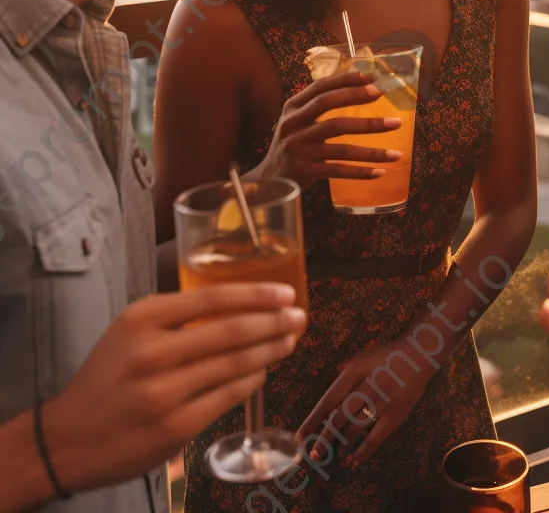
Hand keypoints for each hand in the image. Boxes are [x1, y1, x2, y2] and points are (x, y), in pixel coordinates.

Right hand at [44, 285, 304, 494]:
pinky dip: (252, 380)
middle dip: (275, 322)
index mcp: (142, 319)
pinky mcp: (174, 427)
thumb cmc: (108, 377)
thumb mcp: (131, 331)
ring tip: (289, 339)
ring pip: (236, 363)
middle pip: (232, 330)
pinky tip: (263, 371)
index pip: (214, 298)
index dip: (257, 294)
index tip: (286, 292)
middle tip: (300, 316)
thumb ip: (178, 316)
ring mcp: (164, 393)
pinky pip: (228, 396)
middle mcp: (152, 352)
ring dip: (271, 349)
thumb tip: (242, 305)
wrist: (65, 439)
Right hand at [258, 69, 404, 190]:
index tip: (372, 77)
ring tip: (397, 152)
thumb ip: (319, 106)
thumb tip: (362, 87)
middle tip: (383, 97)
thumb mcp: (298, 121)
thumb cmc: (293, 145)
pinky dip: (360, 172)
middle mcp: (293, 125)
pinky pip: (338, 171)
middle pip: (328, 106)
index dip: (347, 80)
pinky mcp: (304, 171)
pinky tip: (380, 172)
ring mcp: (298, 149)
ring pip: (340, 145)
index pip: (320, 87)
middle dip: (358, 99)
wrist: (269, 181)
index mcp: (293, 108)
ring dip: (372, 149)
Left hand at [298, 338, 433, 466]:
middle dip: (324, 438)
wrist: (420, 353)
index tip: (300, 437)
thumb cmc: (386, 356)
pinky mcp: (397, 413)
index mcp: (355, 370)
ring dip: (342, 445)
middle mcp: (367, 385)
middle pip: (339, 417)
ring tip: (335, 455)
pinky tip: (354, 459)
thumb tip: (326, 401)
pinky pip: (376, 437)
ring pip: (356, 429)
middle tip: (313, 454)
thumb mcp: (362, 358)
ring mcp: (383, 400)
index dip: (313, 420)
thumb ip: (343, 376)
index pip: (329, 399)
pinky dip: (363, 451)